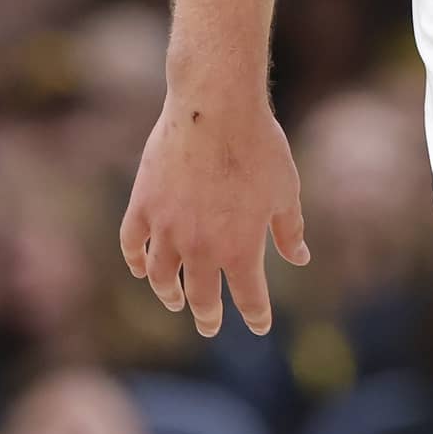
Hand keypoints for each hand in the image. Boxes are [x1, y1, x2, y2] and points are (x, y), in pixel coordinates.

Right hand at [120, 85, 308, 338]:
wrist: (215, 108)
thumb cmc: (259, 146)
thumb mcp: (285, 190)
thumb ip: (290, 230)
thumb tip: (300, 258)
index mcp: (241, 248)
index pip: (249, 298)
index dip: (256, 315)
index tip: (260, 325)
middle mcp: (201, 247)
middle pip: (201, 296)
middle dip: (207, 315)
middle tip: (209, 325)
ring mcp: (167, 228)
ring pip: (161, 277)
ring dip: (169, 293)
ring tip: (175, 300)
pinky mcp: (143, 205)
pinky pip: (132, 244)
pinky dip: (135, 261)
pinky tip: (141, 268)